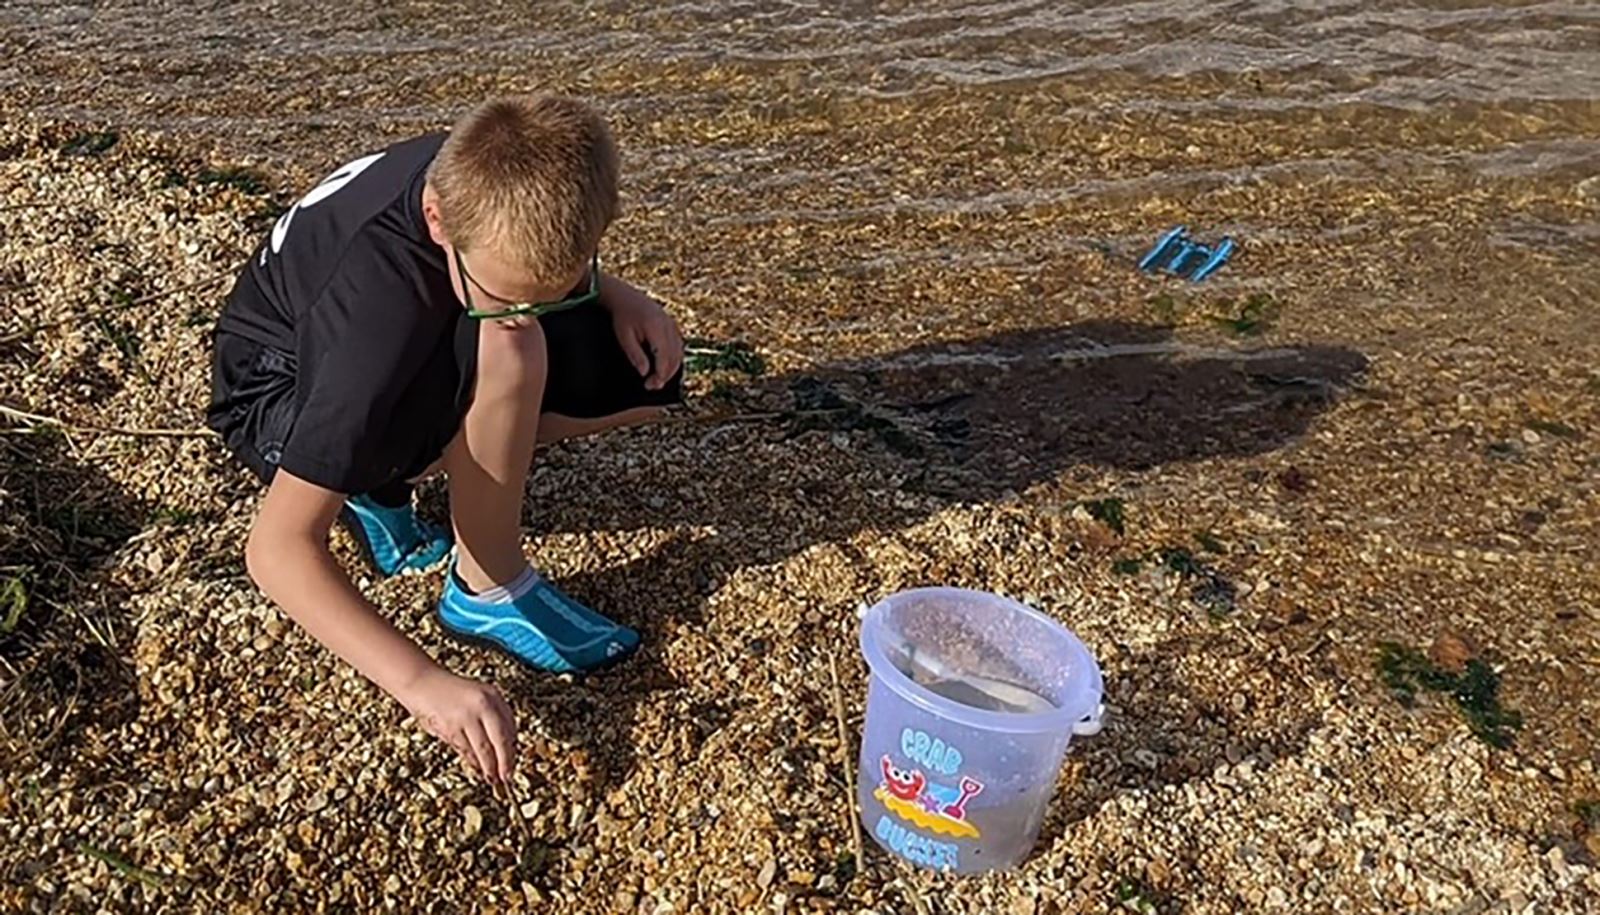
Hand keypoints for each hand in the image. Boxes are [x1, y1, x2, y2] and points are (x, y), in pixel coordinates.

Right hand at [398, 666, 517, 783]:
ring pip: (483, 749)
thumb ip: (492, 716)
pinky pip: (466, 749)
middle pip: (500, 741)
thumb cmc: (451, 691)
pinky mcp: (450, 727)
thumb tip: (505, 745)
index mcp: (493, 695)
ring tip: (492, 777)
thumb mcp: (478, 696)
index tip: (514, 761)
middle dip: (505, 762)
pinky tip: (476, 766)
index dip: (512, 748)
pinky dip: (472, 760)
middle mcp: (483, 705)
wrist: (421, 682)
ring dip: (488, 767)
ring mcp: (466, 716)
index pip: (510, 727)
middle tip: (507, 777)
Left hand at [607, 286, 682, 390]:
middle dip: (665, 375)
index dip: (659, 375)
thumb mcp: (624, 337)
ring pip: (679, 354)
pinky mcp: (674, 326)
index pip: (664, 358)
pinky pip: (679, 347)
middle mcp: (669, 326)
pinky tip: (664, 367)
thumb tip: (645, 373)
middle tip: (652, 386)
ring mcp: (673, 325)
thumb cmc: (623, 317)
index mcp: (656, 328)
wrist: (626, 297)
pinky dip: (674, 359)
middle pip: (674, 358)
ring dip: (671, 369)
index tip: (650, 385)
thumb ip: (635, 355)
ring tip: (657, 379)